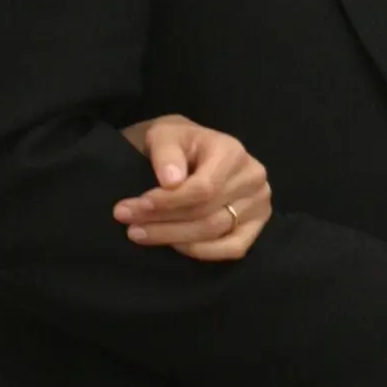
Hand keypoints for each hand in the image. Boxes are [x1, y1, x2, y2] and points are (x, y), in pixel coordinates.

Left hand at [115, 115, 272, 261]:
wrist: (194, 150)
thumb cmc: (178, 143)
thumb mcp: (164, 135)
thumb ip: (165, 153)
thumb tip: (170, 181)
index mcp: (232, 151)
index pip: (202, 188)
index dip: (167, 203)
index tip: (134, 207)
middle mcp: (252, 176)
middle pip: (206, 212)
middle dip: (162, 222)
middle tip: (128, 224)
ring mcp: (258, 202)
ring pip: (214, 231)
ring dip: (173, 237)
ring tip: (139, 234)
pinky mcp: (255, 224)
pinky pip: (232, 248)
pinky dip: (202, 252)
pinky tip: (174, 247)